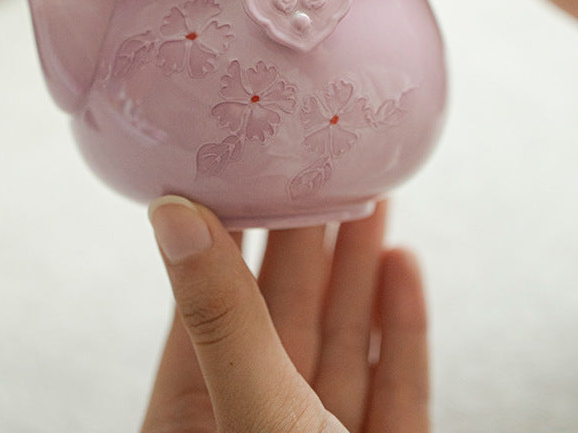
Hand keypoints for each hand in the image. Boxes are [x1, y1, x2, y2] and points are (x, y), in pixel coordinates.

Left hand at [141, 197, 428, 432]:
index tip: (241, 172)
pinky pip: (397, 381)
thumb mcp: (256, 411)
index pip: (208, 305)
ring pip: (343, 337)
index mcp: (200, 419)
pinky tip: (401, 265)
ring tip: (369, 197)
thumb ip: (224, 318)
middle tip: (318, 169)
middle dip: (306, 237)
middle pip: (283, 313)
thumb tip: (174, 218)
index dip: (225, 235)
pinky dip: (402, 324)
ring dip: (358, 266)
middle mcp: (260, 422)